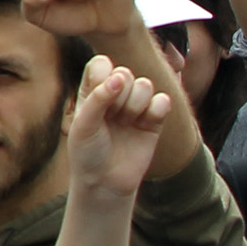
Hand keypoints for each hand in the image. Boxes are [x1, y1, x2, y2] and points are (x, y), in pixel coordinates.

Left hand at [64, 54, 169, 203]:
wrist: (106, 182)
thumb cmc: (87, 152)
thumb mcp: (83, 124)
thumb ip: (98, 98)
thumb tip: (119, 76)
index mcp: (91, 90)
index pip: (102, 63)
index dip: (103, 76)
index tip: (98, 96)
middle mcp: (114, 95)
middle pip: (125, 73)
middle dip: (120, 94)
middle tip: (112, 116)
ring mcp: (134, 108)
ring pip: (145, 84)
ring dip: (136, 103)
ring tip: (126, 122)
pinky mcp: (153, 122)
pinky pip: (163, 101)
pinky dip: (157, 108)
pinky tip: (146, 122)